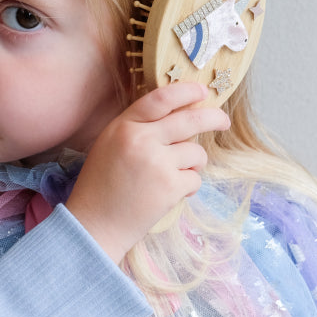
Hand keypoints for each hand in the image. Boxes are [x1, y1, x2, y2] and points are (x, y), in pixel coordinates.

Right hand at [65, 82, 229, 262]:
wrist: (94, 224)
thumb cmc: (101, 186)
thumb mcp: (110, 145)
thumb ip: (139, 128)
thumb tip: (181, 115)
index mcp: (123, 126)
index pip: (161, 99)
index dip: (186, 91)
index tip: (202, 91)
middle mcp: (141, 139)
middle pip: (190, 120)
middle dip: (213, 117)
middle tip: (223, 121)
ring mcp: (157, 162)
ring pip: (196, 152)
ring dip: (193, 164)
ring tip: (174, 176)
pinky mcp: (170, 186)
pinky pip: (195, 178)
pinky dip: (188, 186)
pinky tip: (170, 194)